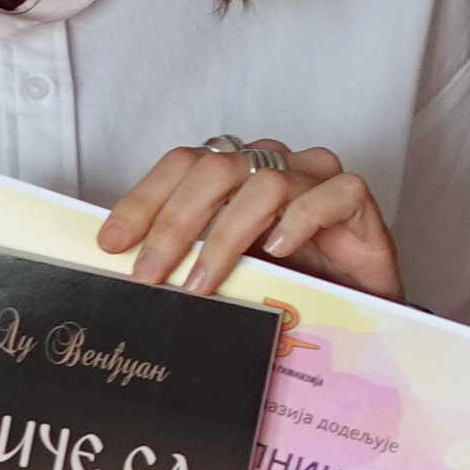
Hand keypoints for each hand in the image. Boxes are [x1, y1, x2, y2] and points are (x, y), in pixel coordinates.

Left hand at [95, 138, 398, 301]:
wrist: (358, 305)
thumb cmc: (291, 281)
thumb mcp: (228, 269)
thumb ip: (188, 258)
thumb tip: (128, 272)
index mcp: (235, 171)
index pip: (181, 165)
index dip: (143, 199)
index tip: (112, 243)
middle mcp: (272, 164)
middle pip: (216, 169)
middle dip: (174, 223)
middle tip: (150, 274)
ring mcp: (315, 177)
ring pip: (267, 183)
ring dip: (226, 236)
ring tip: (202, 282)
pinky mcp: (355, 199)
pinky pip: (332, 193)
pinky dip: (301, 219)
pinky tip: (279, 250)